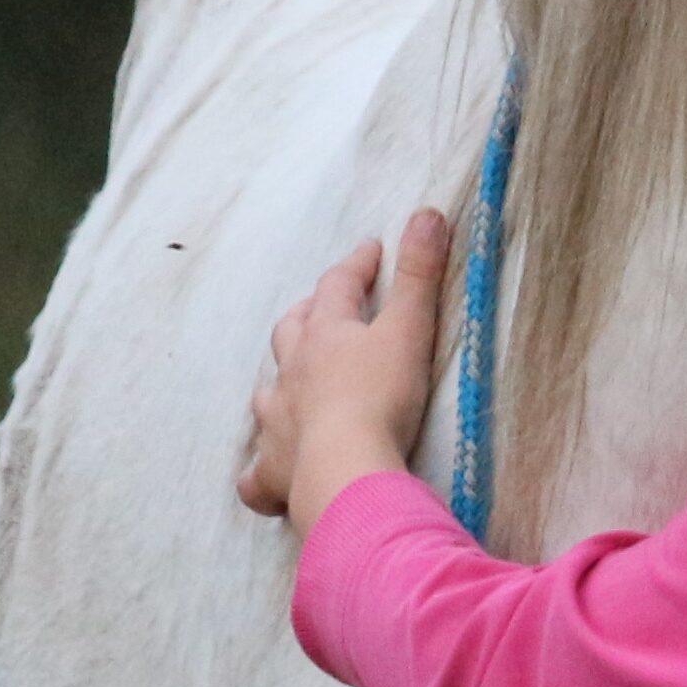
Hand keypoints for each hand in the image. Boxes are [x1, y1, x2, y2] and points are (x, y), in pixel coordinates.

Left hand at [238, 208, 451, 531]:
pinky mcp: (275, 471)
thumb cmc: (382, 399)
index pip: (338, 286)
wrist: (345, 470)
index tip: (372, 251)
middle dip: (308, 315)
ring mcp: (278, 421)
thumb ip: (420, 274)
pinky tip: (270, 474)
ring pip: (270, 393)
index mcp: (325, 334)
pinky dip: (263, 471)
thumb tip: (428, 212)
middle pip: (291, 331)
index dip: (357, 266)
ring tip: (296, 383)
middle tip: (324, 309)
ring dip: (282, 384)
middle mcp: (292, 373)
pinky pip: (258, 474)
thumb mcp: (410, 329)